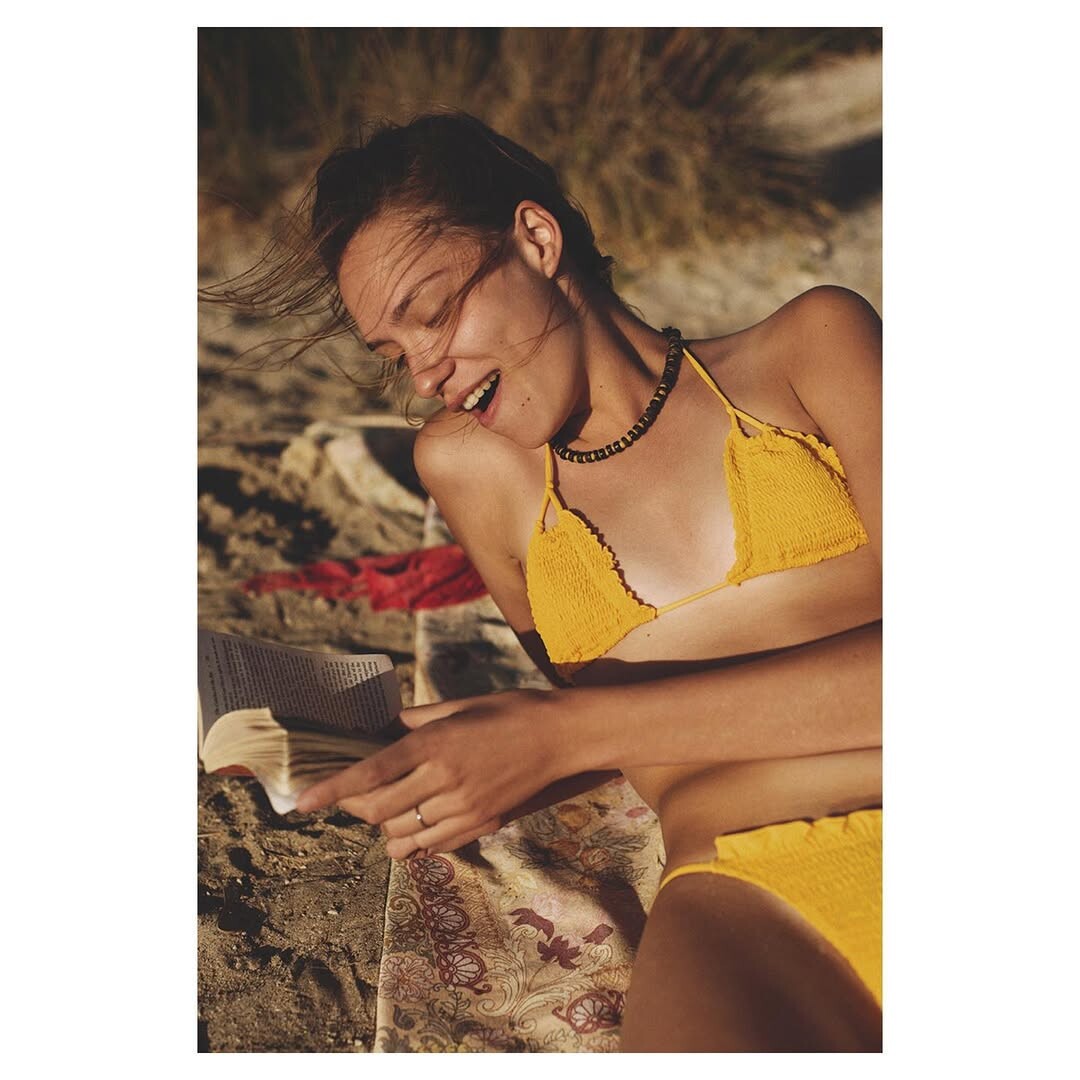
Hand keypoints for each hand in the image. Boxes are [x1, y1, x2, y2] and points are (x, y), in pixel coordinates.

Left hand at [295, 688, 568, 858]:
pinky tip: (415, 824)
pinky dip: (413, 840)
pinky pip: (432, 845)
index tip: (301, 803)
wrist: (562, 737)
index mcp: (435, 743)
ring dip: (383, 826)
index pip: (369, 773)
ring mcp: (464, 808)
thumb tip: (380, 729)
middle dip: (353, 808)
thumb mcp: (460, 705)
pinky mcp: (481, 825)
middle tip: (349, 796)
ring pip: (401, 835)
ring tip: (386, 808)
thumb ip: (416, 719)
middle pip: (377, 810)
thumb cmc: (510, 711)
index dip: (330, 790)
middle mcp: (444, 780)